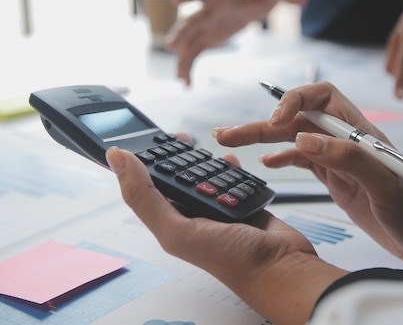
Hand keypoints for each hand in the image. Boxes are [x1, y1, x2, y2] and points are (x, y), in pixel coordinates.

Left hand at [106, 142, 345, 324]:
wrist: (282, 267)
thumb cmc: (233, 260)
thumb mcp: (178, 230)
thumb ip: (145, 196)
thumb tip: (116, 159)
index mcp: (173, 223)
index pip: (149, 188)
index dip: (144, 163)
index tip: (146, 139)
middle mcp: (195, 216)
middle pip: (180, 178)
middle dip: (178, 157)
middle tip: (181, 138)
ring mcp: (221, 210)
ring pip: (208, 176)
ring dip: (207, 161)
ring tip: (204, 147)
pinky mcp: (245, 205)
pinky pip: (235, 179)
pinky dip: (233, 168)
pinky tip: (231, 161)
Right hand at [166, 0, 306, 84]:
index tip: (176, 0)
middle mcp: (207, 12)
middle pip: (191, 21)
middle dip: (180, 32)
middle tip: (170, 44)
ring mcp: (203, 27)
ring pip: (188, 42)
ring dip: (181, 58)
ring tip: (179, 77)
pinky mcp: (205, 39)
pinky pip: (192, 55)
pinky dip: (188, 68)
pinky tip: (186, 83)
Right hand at [213, 82, 402, 271]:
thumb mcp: (387, 184)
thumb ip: (348, 158)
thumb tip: (304, 138)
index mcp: (359, 133)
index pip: (322, 97)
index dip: (295, 100)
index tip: (275, 121)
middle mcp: (346, 141)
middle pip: (298, 119)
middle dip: (262, 122)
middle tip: (226, 132)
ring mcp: (339, 160)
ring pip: (294, 140)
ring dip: (263, 139)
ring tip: (231, 143)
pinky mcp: (337, 180)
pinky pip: (303, 161)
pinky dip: (282, 157)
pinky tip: (267, 162)